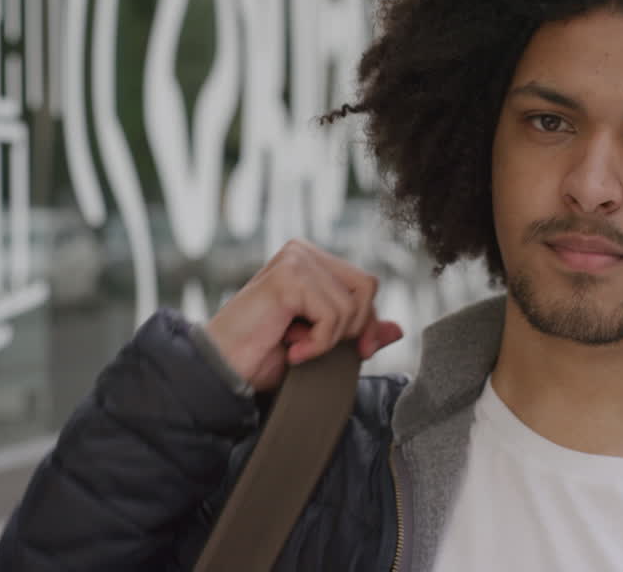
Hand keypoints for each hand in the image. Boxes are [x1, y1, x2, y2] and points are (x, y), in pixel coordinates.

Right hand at [206, 239, 404, 391]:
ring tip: (296, 348)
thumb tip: (398, 329)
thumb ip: (357, 332)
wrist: (224, 370)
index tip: (354, 351)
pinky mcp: (288, 277)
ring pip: (351, 305)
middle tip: (320, 349)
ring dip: (328, 340)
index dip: (366, 322)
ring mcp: (295, 260)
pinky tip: (291, 349)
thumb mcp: (322, 344)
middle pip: (367, 287)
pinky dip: (317, 343)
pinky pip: (332, 315)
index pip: (364, 284)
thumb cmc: (264, 355)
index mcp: (311, 260)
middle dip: (354, 328)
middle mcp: (303, 251)